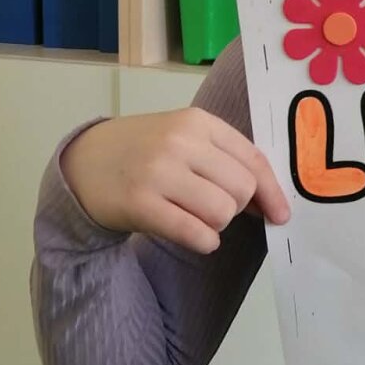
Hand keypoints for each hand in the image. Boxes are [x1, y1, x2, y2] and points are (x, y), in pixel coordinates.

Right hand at [60, 109, 290, 253]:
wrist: (84, 162)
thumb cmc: (145, 152)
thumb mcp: (185, 139)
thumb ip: (225, 160)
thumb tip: (268, 202)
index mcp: (198, 122)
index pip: (253, 159)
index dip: (272, 191)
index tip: (280, 214)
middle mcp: (180, 142)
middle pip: (241, 189)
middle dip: (236, 207)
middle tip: (212, 207)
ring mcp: (158, 172)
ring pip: (222, 212)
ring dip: (217, 225)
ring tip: (195, 217)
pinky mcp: (140, 204)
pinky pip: (195, 233)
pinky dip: (204, 242)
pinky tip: (194, 236)